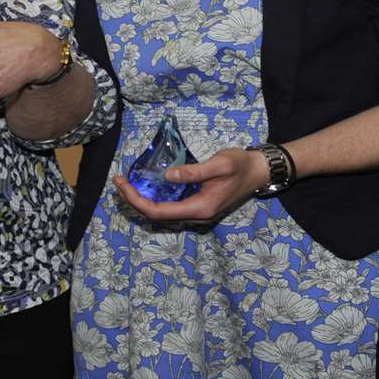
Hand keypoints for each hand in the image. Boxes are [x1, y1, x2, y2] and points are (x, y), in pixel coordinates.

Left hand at [112, 147, 270, 222]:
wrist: (259, 171)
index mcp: (200, 208)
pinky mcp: (197, 204)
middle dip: (134, 199)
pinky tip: (146, 184)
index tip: (122, 183)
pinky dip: (154, 197)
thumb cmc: (241, 165)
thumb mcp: (219, 164)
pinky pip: (170, 206)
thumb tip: (167, 175)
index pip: (158, 211)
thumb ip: (194, 172)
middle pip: (156, 214)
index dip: (136, 199)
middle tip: (119, 180)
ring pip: (162, 212)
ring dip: (142, 199)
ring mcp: (197, 212)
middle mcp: (196, 215)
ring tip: (126, 182)